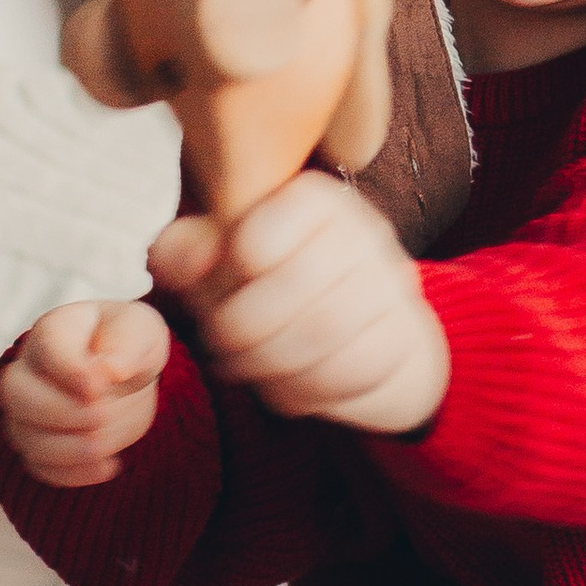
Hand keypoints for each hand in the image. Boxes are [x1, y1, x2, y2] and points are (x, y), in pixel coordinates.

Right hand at [0, 295, 171, 488]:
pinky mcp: (38, 444)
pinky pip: (40, 467)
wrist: (126, 375)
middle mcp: (28, 369)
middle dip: (58, 411)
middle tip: (100, 415)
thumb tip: (110, 370)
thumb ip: (128, 343)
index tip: (100, 385)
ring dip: (68, 448)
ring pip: (26, 436)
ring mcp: (27, 411)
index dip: (69, 369)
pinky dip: (72, 473)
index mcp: (55, 330)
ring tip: (105, 447)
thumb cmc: (129, 345)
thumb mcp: (141, 330)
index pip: (46, 345)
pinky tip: (109, 466)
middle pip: (15, 393)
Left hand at [152, 170, 447, 435]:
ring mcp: (390, 282)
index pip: (257, 237)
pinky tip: (287, 386)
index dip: (223, 279)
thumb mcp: (217, 263)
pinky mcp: (405, 336)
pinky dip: (308, 388)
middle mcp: (360, 228)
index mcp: (309, 197)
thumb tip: (179, 255)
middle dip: (242, 329)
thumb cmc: (271, 287)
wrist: (354, 330)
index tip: (212, 296)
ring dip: (271, 361)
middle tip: (220, 346)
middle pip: (294, 286)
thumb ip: (186, 251)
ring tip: (247, 366)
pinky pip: (355, 369)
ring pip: (325, 330)